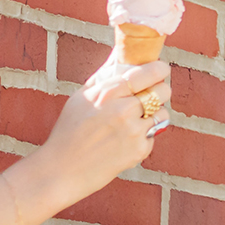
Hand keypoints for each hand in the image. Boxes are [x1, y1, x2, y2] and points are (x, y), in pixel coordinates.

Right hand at [40, 57, 171, 198]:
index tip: (161, 69)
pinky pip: (153, 135)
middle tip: (151, 95)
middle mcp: (123, 110)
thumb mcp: (80, 97)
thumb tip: (120, 54)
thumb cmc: (69, 131)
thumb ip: (104, 77)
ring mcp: (133, 131)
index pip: (147, 73)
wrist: (62, 170)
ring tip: (134, 121)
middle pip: (162, 91)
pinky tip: (124, 141)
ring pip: (162, 113)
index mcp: (107, 93)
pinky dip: (144, 136)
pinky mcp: (139, 150)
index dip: (159, 69)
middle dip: (160, 91)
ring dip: (153, 115)